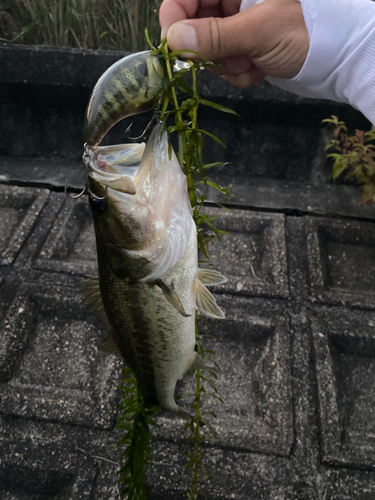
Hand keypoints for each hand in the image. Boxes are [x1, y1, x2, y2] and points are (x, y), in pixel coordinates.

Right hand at [159, 0, 308, 87]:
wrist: (338, 60)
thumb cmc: (306, 33)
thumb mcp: (258, 32)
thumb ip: (215, 36)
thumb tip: (173, 40)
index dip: (175, 19)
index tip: (175, 48)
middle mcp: (234, 2)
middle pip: (195, 25)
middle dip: (209, 50)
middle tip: (229, 59)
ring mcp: (239, 24)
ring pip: (209, 49)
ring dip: (228, 64)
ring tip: (252, 63)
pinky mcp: (245, 46)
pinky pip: (226, 62)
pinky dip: (240, 72)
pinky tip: (260, 68)